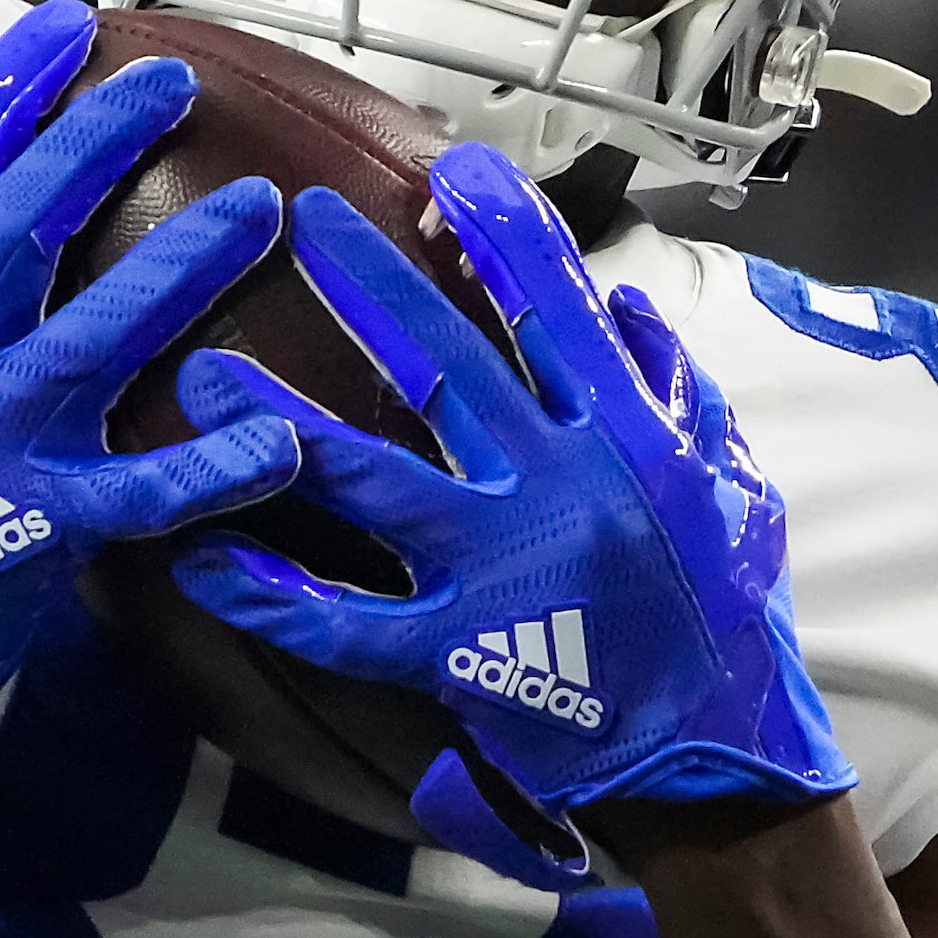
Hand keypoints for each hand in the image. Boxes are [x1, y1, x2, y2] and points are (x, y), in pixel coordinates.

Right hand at [0, 0, 299, 709]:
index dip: (10, 98)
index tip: (69, 23)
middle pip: (18, 229)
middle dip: (95, 147)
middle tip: (177, 83)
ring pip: (93, 338)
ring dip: (180, 270)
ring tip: (262, 209)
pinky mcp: (36, 523)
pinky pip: (137, 491)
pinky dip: (208, 467)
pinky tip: (280, 438)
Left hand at [173, 140, 851, 832]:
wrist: (719, 769)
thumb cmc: (727, 619)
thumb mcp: (734, 484)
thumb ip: (678, 390)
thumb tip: (631, 302)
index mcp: (627, 438)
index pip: (558, 310)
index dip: (506, 234)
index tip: (454, 169)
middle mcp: (559, 489)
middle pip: (448, 368)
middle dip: (371, 286)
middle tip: (301, 218)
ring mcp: (502, 572)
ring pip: (373, 482)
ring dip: (283, 423)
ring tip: (206, 375)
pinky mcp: (461, 656)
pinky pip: (345, 621)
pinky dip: (271, 591)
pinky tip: (203, 558)